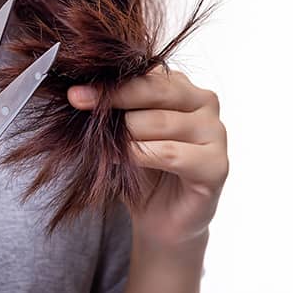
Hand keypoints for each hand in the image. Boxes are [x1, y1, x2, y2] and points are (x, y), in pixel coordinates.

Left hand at [68, 67, 228, 249]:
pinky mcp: (217, 165)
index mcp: (183, 87)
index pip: (146, 73)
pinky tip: (119, 160)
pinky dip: (140, 155)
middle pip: (156, 90)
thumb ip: (115, 108)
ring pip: (161, 122)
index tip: (75, 91)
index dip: (110, 82)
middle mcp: (205, 102)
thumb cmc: (141, 170)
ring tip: (102, 144)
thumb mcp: (123, 132)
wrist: (159, 219)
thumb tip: (80, 92)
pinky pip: (170, 153)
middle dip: (113, 97)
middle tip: (78, 102)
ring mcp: (216, 132)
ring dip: (125, 133)